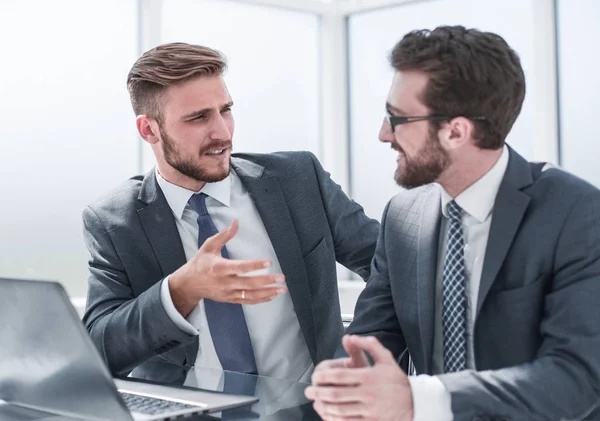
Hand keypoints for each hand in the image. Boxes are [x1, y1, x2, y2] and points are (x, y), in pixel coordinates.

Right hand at [169, 220, 286, 315]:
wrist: (188, 284)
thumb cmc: (200, 263)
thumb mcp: (209, 246)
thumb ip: (224, 235)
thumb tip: (236, 222)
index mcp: (219, 268)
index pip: (240, 267)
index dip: (255, 265)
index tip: (269, 263)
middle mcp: (224, 282)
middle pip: (249, 283)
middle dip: (267, 281)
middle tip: (281, 278)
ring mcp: (228, 293)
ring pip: (250, 295)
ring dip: (267, 293)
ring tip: (281, 289)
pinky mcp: (230, 299)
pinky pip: (247, 301)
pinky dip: (261, 300)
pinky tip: (271, 295)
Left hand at [305, 335, 413, 420]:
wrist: (415, 402)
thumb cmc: (397, 380)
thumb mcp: (386, 358)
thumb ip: (369, 345)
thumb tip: (351, 337)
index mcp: (369, 377)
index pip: (340, 375)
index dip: (323, 376)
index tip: (315, 377)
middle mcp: (368, 394)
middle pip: (336, 394)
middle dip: (319, 393)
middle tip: (308, 391)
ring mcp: (369, 409)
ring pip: (340, 410)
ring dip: (324, 406)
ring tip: (315, 402)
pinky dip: (335, 419)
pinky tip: (328, 414)